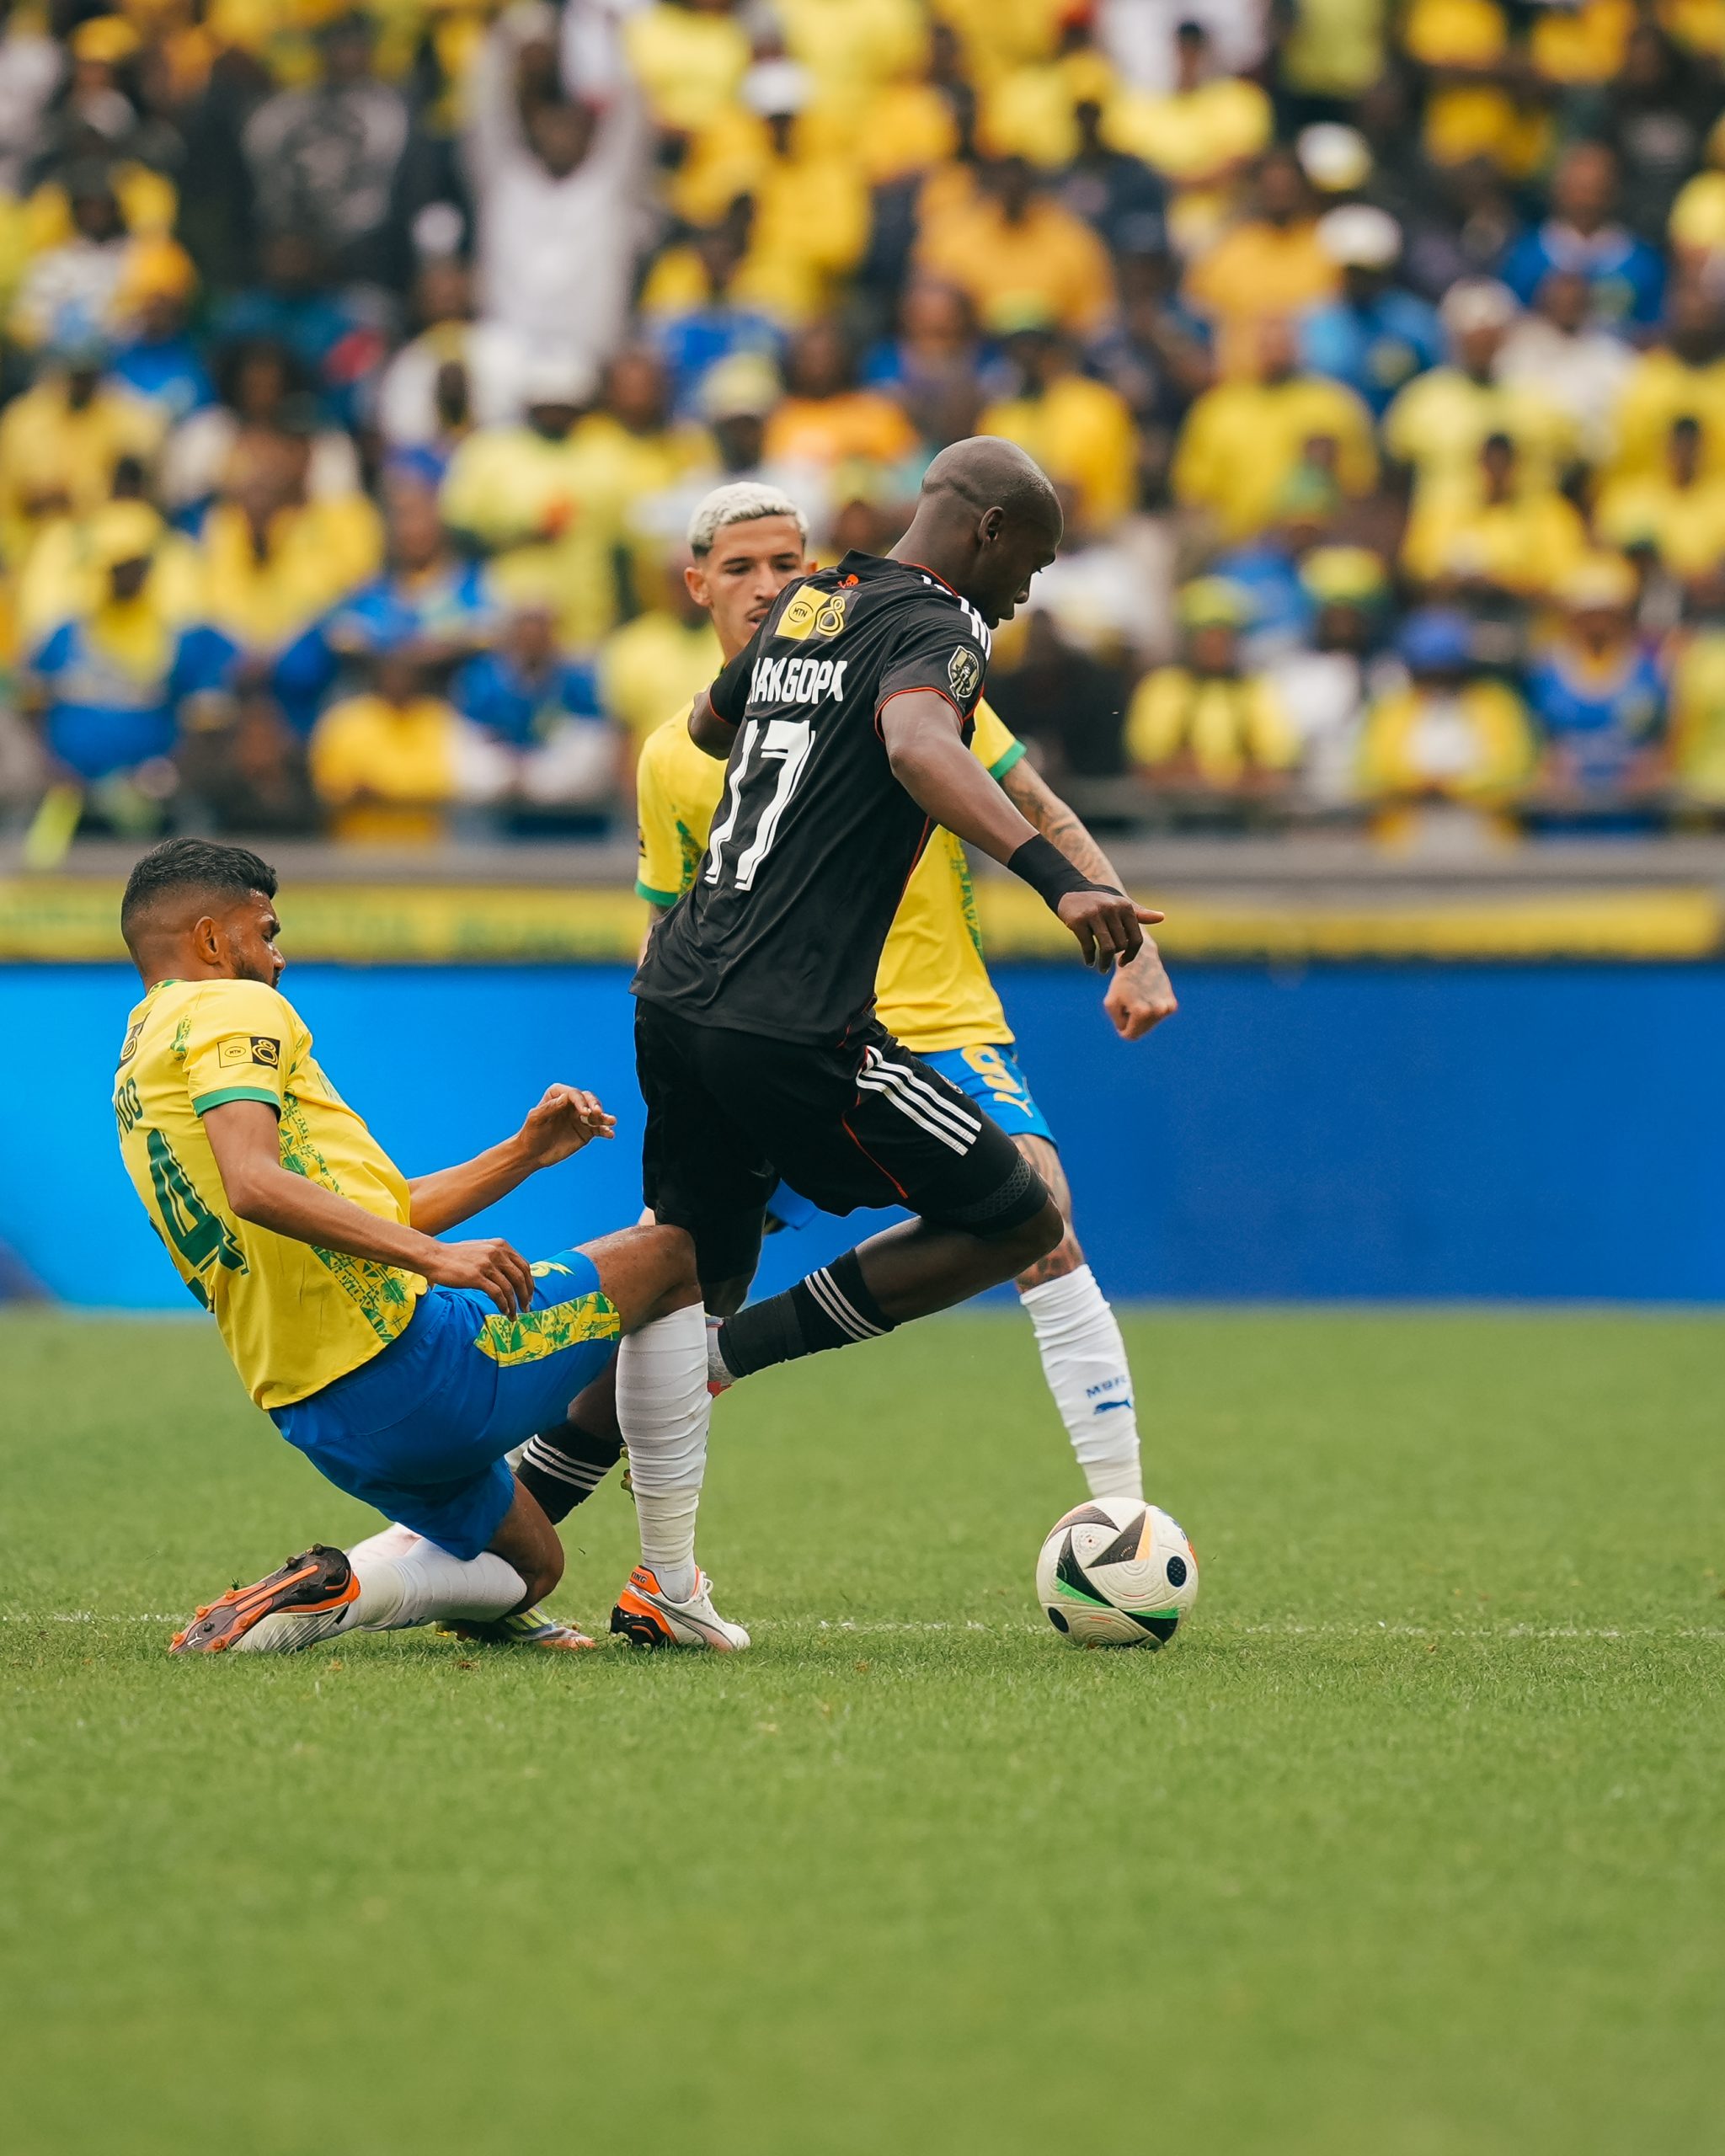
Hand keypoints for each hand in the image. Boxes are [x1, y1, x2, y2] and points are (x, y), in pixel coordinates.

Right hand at [419, 1236, 535, 1317]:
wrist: (434, 1256)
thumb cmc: (457, 1256)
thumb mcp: (482, 1249)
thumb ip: (498, 1256)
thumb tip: (513, 1272)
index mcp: (501, 1245)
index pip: (524, 1266)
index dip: (529, 1282)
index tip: (529, 1295)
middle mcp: (497, 1252)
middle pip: (521, 1277)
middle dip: (526, 1295)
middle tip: (526, 1308)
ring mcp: (487, 1264)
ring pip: (510, 1288)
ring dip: (514, 1304)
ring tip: (514, 1315)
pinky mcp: (476, 1277)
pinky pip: (497, 1294)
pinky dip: (503, 1305)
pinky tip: (504, 1311)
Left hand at [516, 1084, 615, 1168]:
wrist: (533, 1154)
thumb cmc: (531, 1134)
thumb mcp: (536, 1119)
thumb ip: (550, 1107)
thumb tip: (565, 1098)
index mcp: (557, 1095)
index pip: (573, 1094)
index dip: (580, 1101)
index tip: (584, 1112)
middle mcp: (571, 1104)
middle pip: (588, 1100)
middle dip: (594, 1105)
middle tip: (598, 1113)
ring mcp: (580, 1118)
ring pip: (596, 1114)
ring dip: (605, 1117)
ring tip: (612, 1121)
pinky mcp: (586, 1132)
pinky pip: (599, 1129)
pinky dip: (605, 1130)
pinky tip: (610, 1134)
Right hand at [1055, 890, 1163, 972]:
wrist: (1068, 889)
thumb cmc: (1098, 900)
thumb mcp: (1119, 904)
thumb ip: (1139, 914)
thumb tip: (1162, 918)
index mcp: (1125, 906)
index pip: (1136, 938)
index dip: (1132, 954)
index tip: (1124, 962)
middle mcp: (1111, 908)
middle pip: (1121, 945)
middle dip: (1115, 958)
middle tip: (1108, 963)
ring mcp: (1094, 914)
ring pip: (1107, 948)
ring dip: (1104, 963)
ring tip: (1102, 969)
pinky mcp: (1078, 920)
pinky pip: (1088, 946)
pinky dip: (1090, 958)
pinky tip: (1089, 962)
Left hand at [1104, 943, 1177, 1039]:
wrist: (1141, 961)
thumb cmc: (1122, 982)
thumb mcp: (1111, 1003)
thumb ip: (1118, 1022)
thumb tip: (1128, 1034)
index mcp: (1142, 1012)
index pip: (1130, 1035)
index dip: (1122, 1028)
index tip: (1121, 1013)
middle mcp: (1157, 1011)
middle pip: (1141, 1031)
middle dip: (1133, 1021)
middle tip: (1130, 1002)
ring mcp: (1167, 1008)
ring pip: (1149, 1024)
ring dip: (1142, 1016)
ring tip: (1139, 998)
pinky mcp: (1173, 1004)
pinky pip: (1157, 1017)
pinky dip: (1151, 1010)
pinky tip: (1148, 996)